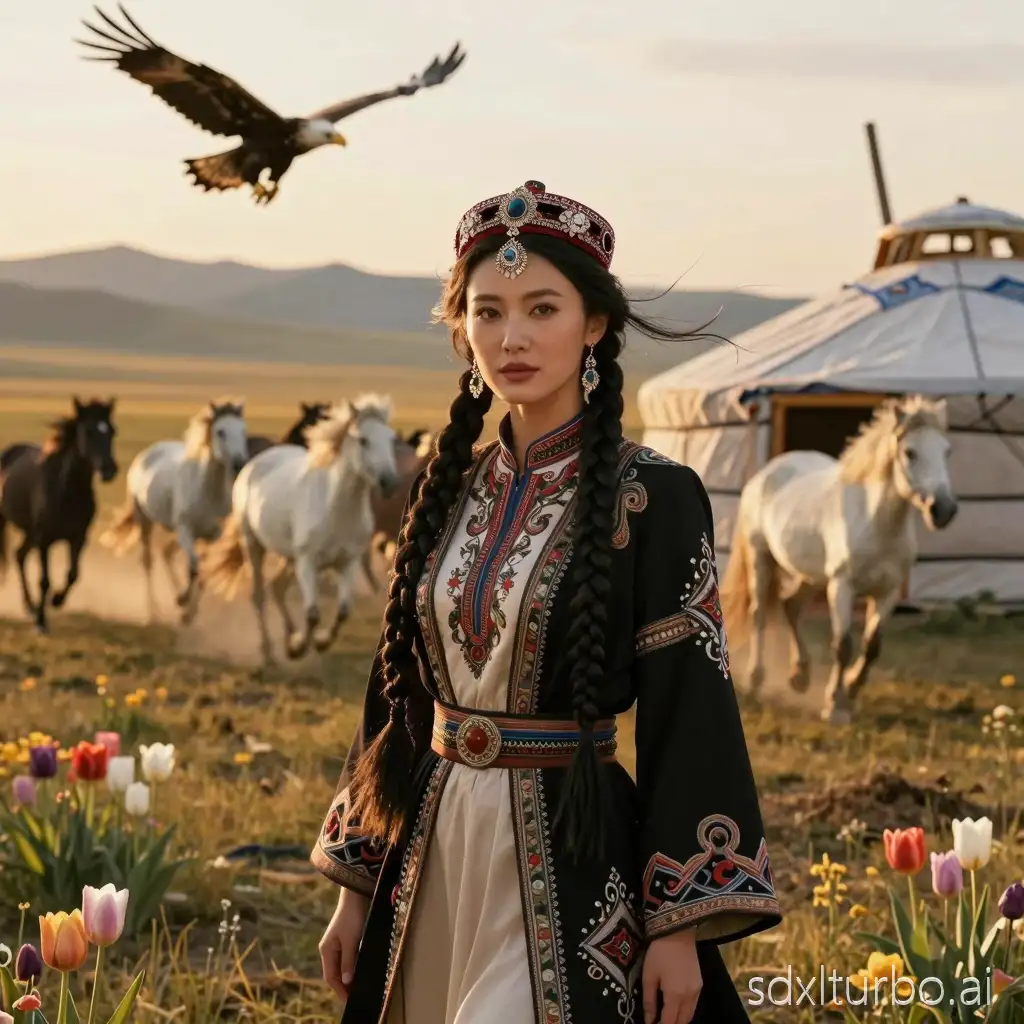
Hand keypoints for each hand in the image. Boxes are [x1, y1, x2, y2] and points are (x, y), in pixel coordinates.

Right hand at [319, 887, 370, 1002]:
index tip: (348, 1001)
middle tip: (354, 997)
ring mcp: (336, 944)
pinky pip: (346, 959)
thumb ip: (348, 961)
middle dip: (343, 986)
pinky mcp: (345, 940)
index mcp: (326, 950)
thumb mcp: (351, 940)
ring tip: (357, 988)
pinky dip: (351, 967)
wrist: (355, 895)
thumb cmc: (352, 917)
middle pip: (334, 973)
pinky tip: (359, 971)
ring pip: (340, 966)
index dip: (339, 990)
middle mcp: (329, 949)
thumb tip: (346, 981)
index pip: (331, 977)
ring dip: (348, 977)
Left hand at [642, 927, 701, 1023]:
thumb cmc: (659, 953)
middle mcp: (689, 997)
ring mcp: (697, 991)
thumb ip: (649, 1000)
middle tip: (658, 1022)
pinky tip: (676, 1008)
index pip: (669, 1022)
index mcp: (675, 995)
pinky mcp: (700, 984)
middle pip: (681, 1021)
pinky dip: (685, 1012)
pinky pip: (694, 1006)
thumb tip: (648, 1020)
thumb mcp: (649, 976)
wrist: (677, 932)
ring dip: (679, 1020)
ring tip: (666, 1018)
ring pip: (689, 1016)